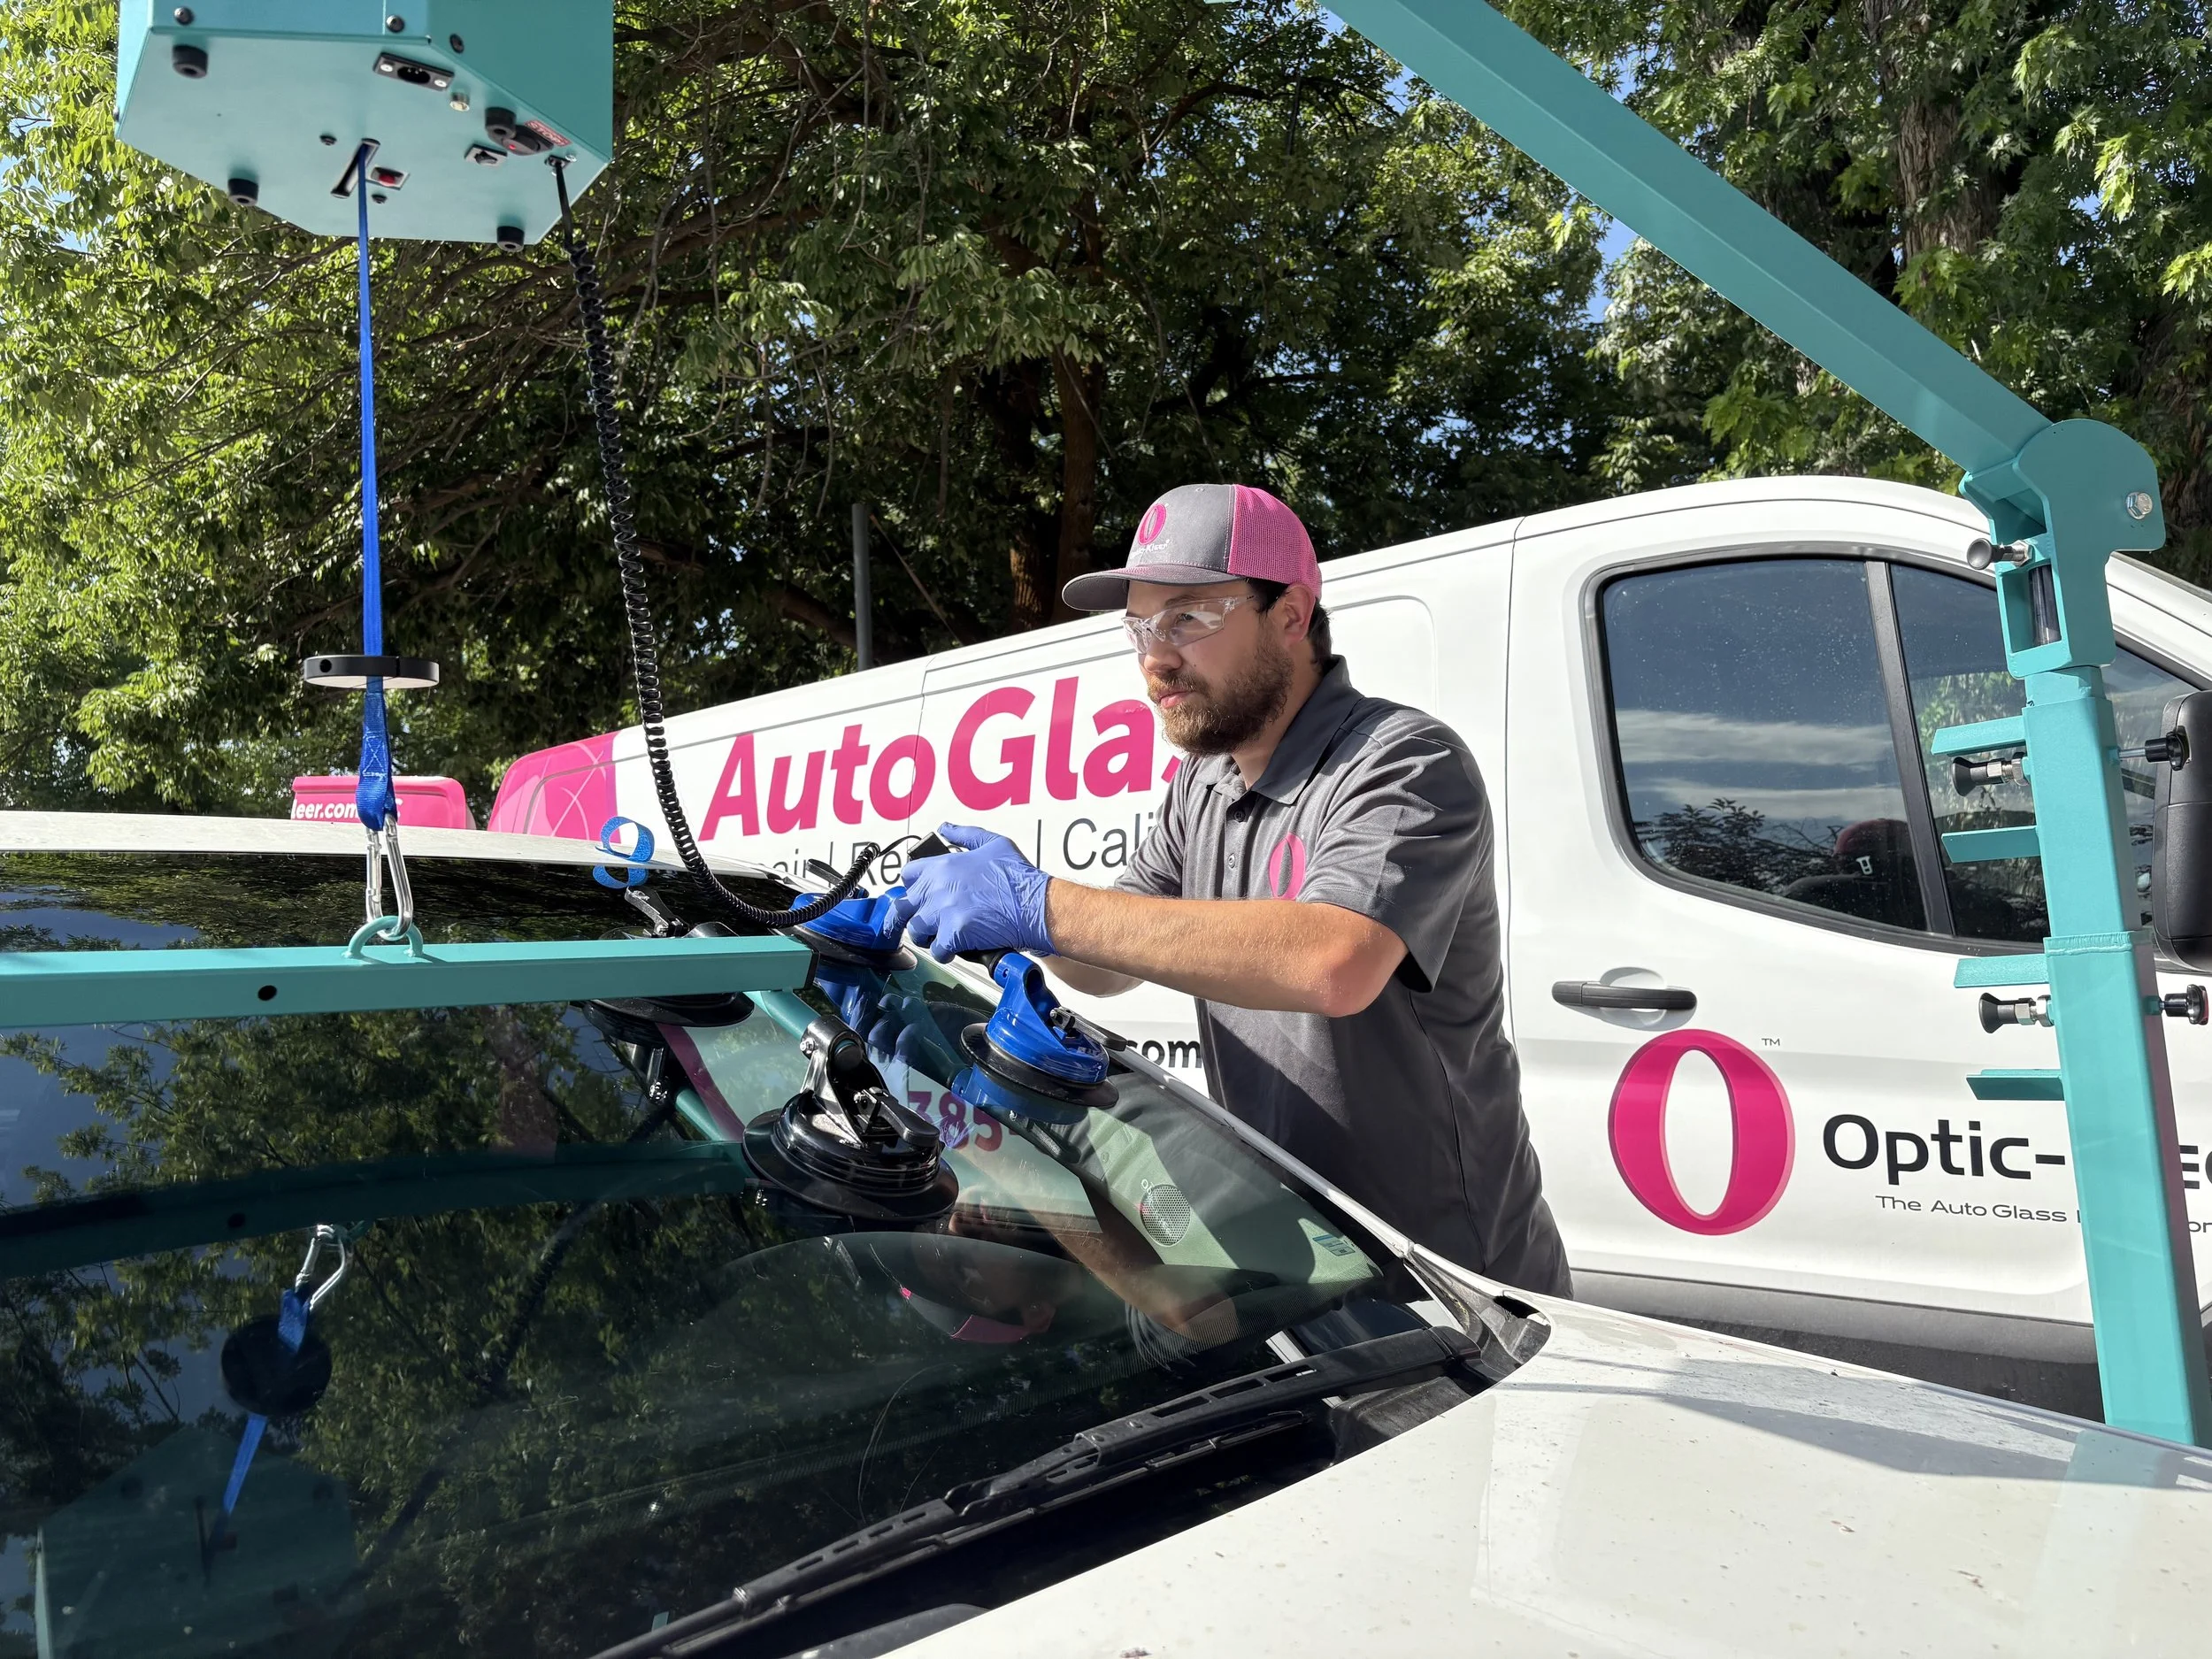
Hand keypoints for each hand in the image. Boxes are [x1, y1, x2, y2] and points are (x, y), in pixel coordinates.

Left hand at [888, 824, 1052, 960]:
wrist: (1035, 904)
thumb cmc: (1018, 878)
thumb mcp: (992, 843)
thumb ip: (964, 834)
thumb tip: (946, 828)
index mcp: (943, 866)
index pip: (908, 875)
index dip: (913, 886)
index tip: (919, 894)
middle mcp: (938, 889)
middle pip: (902, 906)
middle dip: (908, 916)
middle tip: (917, 922)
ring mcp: (943, 913)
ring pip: (916, 930)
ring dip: (926, 936)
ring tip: (940, 936)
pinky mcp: (954, 935)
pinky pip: (937, 950)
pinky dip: (945, 953)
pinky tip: (955, 949)